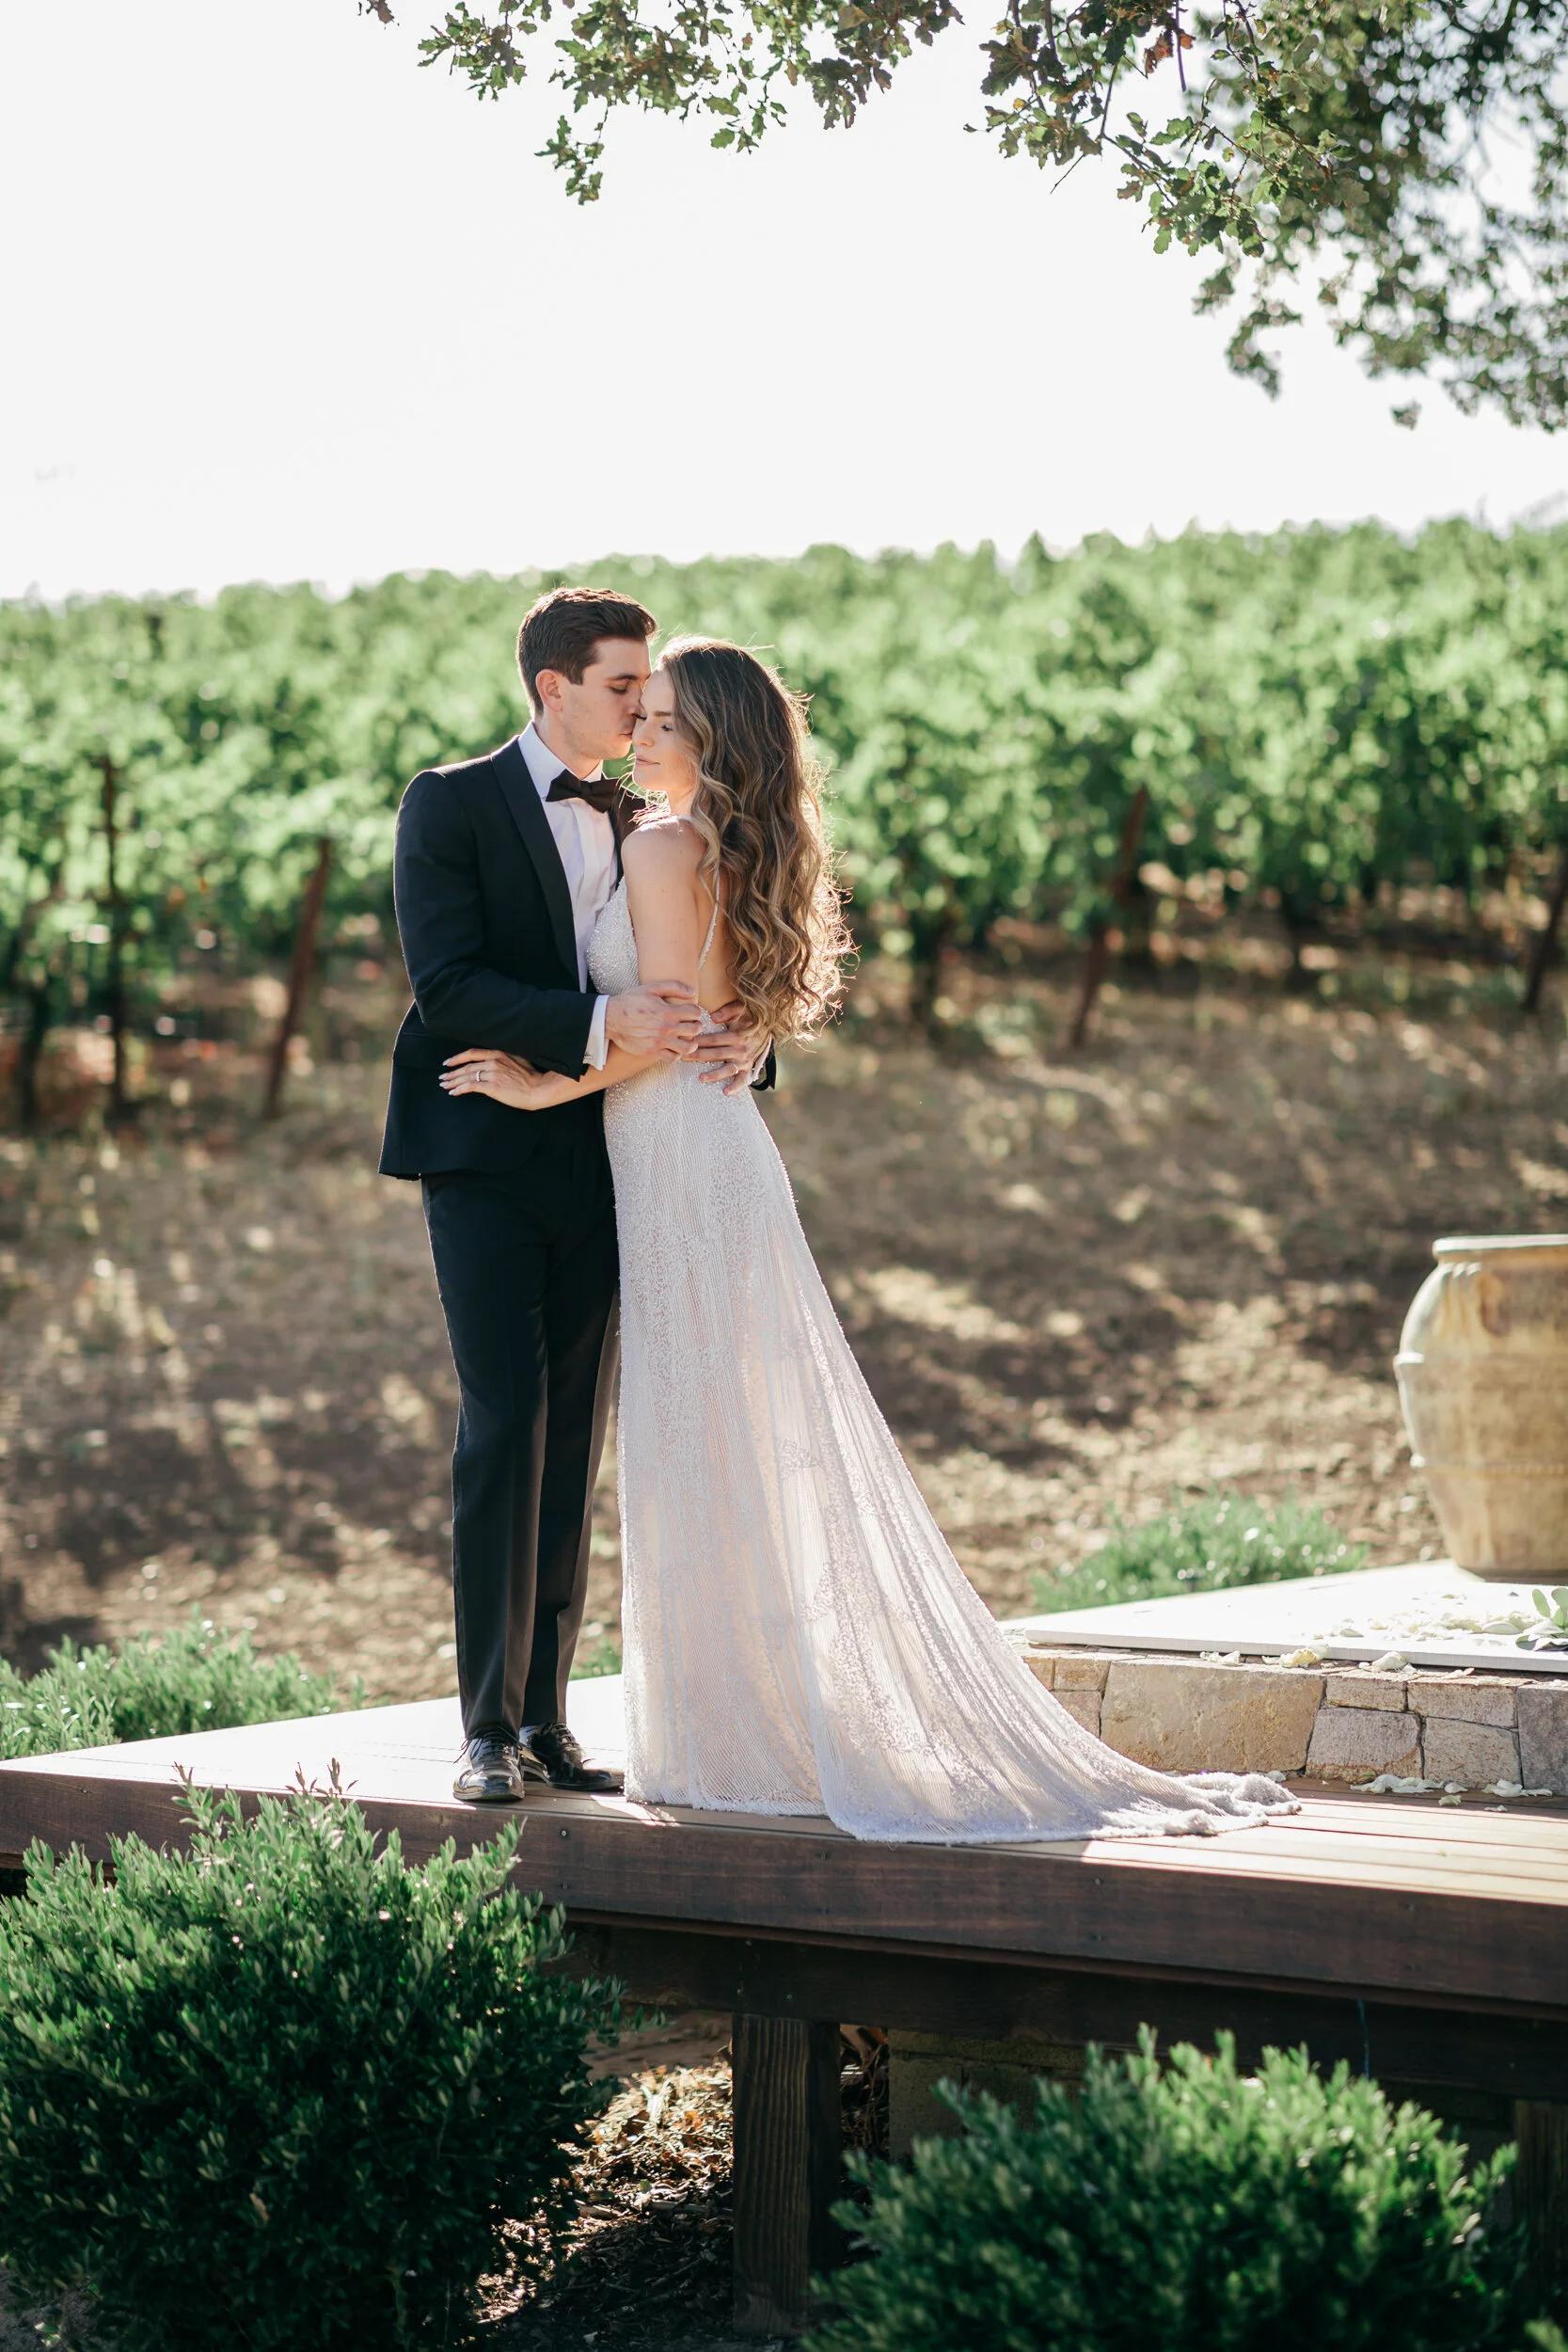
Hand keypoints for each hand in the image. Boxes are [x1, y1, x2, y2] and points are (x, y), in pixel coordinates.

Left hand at [440, 1049, 567, 1110]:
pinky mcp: (492, 1086)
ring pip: (467, 1076)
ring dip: (453, 1081)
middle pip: (467, 1066)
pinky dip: (460, 1089)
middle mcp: (493, 1061)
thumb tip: (494, 1063)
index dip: (458, 1058)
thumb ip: (504, 1060)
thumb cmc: (531, 1078)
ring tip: (445, 1085)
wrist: (538, 1089)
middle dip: (452, 1073)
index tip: (448, 1062)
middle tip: (443, 1078)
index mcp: (498, 1054)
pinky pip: (471, 1086)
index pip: (473, 1053)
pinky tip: (454, 1092)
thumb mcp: (517, 1061)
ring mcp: (492, 1074)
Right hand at [605, 981, 703, 1057]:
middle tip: (691, 1024)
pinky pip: (673, 1058)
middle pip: (695, 1030)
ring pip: (688, 1048)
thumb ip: (673, 987)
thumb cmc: (631, 1001)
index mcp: (668, 1011)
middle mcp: (666, 1028)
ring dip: (691, 1043)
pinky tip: (674, 1047)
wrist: (611, 1018)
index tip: (691, 1012)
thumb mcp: (651, 988)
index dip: (696, 1011)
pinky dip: (677, 1053)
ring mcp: (660, 1042)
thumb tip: (692, 991)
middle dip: (696, 1026)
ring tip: (686, 1038)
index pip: (695, 1012)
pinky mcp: (653, 1052)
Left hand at [694, 1000, 769, 1096]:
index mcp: (736, 1035)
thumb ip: (727, 1011)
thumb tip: (712, 1017)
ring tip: (701, 1078)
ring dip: (714, 1074)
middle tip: (683, 1059)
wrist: (770, 1028)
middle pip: (715, 1055)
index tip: (686, 1043)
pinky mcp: (748, 1068)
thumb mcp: (741, 1009)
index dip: (699, 1041)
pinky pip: (742, 1080)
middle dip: (698, 1057)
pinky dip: (735, 1087)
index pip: (713, 1040)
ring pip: (727, 1069)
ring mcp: (744, 1060)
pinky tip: (726, 1092)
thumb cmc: (751, 1017)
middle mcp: (740, 1050)